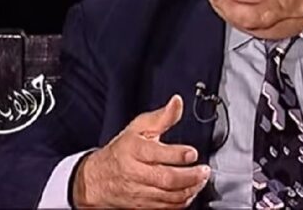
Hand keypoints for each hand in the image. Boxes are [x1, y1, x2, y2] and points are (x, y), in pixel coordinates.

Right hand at [72, 95, 210, 207]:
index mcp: (134, 150)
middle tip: (204, 170)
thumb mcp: (138, 128)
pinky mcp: (142, 205)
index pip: (156, 154)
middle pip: (166, 179)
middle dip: (190, 176)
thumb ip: (161, 117)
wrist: (98, 178)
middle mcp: (135, 173)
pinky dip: (181, 202)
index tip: (193, 153)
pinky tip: (190, 192)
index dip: (177, 154)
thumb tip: (177, 102)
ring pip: (168, 196)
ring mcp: (139, 192)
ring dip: (190, 189)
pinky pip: (166, 207)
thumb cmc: (121, 150)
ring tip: (201, 180)